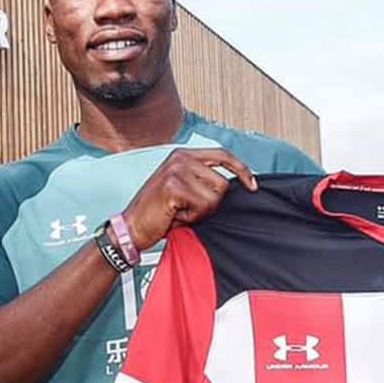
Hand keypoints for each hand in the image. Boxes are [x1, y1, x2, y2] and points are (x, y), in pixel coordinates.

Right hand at [121, 148, 257, 249]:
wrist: (131, 228)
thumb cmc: (157, 212)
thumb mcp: (181, 188)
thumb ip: (203, 180)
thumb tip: (235, 183)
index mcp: (183, 154)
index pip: (223, 155)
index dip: (242, 169)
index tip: (252, 185)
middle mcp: (180, 158)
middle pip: (223, 182)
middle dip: (211, 203)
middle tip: (188, 209)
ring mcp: (176, 170)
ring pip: (215, 197)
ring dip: (200, 212)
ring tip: (179, 211)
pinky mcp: (174, 186)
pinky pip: (203, 207)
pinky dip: (191, 218)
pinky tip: (174, 215)